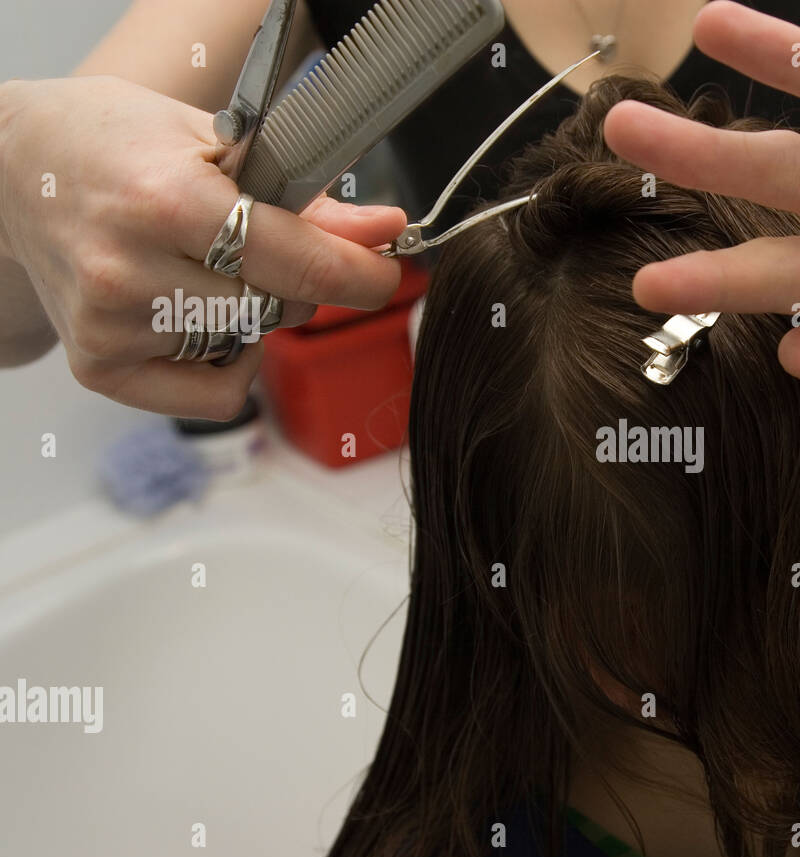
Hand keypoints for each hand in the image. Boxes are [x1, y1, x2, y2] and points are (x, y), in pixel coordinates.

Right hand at [0, 75, 407, 418]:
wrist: (10, 170)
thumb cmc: (115, 144)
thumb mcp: (214, 145)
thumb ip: (305, 199)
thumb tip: (384, 232)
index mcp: (163, 201)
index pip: (295, 259)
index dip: (357, 272)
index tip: (384, 271)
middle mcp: (130, 270)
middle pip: (280, 306)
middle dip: (297, 279)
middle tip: (260, 243)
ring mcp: (112, 326)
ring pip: (252, 344)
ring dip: (258, 313)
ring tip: (208, 265)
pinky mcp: (101, 367)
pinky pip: (219, 393)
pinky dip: (233, 363)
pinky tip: (199, 314)